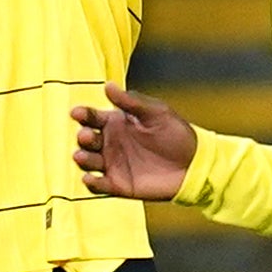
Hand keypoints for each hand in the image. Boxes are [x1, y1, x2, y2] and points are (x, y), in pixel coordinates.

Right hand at [72, 83, 196, 199]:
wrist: (194, 165)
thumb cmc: (176, 135)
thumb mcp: (156, 113)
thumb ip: (132, 102)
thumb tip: (108, 85)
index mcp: (116, 123)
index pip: (92, 117)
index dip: (83, 114)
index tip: (77, 113)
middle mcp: (110, 143)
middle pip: (87, 139)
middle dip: (83, 137)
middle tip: (87, 135)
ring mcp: (113, 164)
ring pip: (88, 161)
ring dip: (82, 158)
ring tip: (82, 155)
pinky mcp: (118, 184)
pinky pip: (98, 185)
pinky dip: (91, 183)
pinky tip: (90, 178)